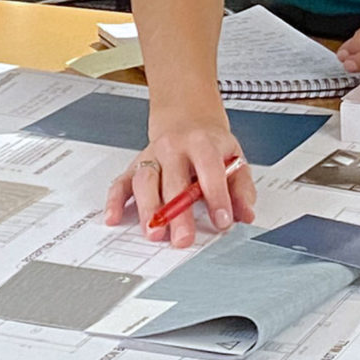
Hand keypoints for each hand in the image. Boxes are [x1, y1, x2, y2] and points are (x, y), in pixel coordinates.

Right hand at [102, 96, 257, 246]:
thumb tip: (246, 214)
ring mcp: (152, 156)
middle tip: (183, 239)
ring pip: (145, 181)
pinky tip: (114, 218)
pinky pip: (121, 182)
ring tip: (152, 233)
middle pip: (174, 181)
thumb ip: (241, 189)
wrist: (188, 120)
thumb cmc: (211, 146)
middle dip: (178, 213)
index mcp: (202, 143)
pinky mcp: (135, 166)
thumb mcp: (234, 160)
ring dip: (147, 208)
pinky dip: (115, 201)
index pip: (210, 170)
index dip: (217, 197)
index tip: (222, 221)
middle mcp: (173, 147)